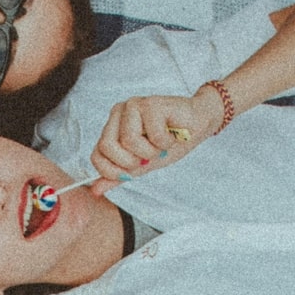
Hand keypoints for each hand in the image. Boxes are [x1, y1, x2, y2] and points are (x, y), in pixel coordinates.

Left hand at [90, 90, 221, 180]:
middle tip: (149, 156)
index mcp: (112, 127)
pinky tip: (172, 134)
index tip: (133, 169)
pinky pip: (153, 135)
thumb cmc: (171, 142)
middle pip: (106, 146)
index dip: (113, 170)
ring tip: (162, 143)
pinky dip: (166, 142)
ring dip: (151, 151)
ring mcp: (133, 105)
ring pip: (128, 141)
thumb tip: (95, 190)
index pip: (96, 155)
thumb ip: (119, 175)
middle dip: (131, 161)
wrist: (199, 124)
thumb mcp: (142, 164)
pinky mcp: (151, 103)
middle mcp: (118, 113)